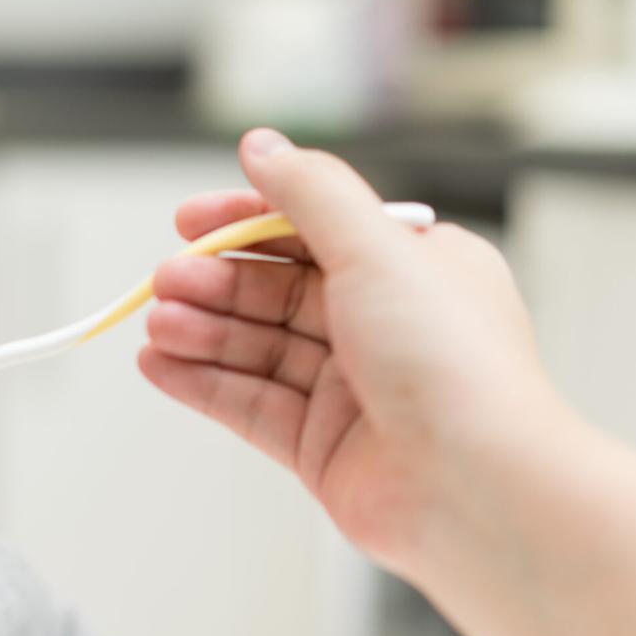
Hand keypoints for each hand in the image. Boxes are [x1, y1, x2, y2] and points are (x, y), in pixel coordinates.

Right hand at [136, 128, 563, 572]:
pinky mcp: (323, 446)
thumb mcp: (377, 249)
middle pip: (276, 290)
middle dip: (216, 282)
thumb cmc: (453, 367)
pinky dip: (202, 383)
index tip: (189, 221)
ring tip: (158, 326)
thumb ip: (310, 194)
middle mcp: (385, 325)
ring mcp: (353, 389)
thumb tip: (262, 146)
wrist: (478, 490)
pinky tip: (160, 368)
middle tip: (166, 281)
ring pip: (257, 347)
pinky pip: (249, 403)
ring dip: (202, 332)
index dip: (246, 221)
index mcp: (415, 269)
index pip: (313, 229)